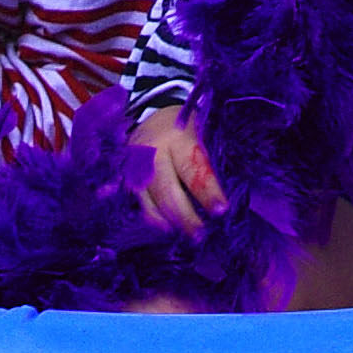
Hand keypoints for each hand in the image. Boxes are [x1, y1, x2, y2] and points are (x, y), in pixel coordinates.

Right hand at [136, 104, 226, 232]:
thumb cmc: (186, 126)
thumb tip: (227, 195)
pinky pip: (139, 203)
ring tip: (189, 237)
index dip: (207, 191)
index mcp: (177, 137)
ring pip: (150, 201)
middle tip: (201, 235)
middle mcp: (153, 151)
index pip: (193, 167)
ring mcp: (135, 166)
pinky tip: (169, 227)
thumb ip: (209, 160)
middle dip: (185, 216)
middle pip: (167, 190)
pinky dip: (154, 218)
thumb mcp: (202, 131)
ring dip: (170, 221)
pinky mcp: (126, 177)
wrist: (153, 115)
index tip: (221, 210)